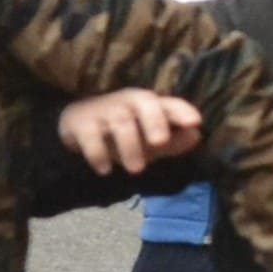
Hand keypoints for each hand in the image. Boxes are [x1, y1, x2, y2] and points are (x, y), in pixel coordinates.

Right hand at [56, 87, 204, 176]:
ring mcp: (103, 110)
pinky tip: (105, 169)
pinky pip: (90, 135)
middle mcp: (127, 102)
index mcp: (148, 105)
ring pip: (120, 121)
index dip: (181, 110)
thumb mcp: (150, 142)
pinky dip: (98, 153)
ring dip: (130, 147)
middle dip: (154, 121)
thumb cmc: (122, 135)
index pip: (168, 103)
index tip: (195, 122)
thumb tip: (196, 135)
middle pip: (143, 101)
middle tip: (160, 142)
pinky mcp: (80, 123)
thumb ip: (174, 142)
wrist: (76, 128)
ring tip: (136, 170)